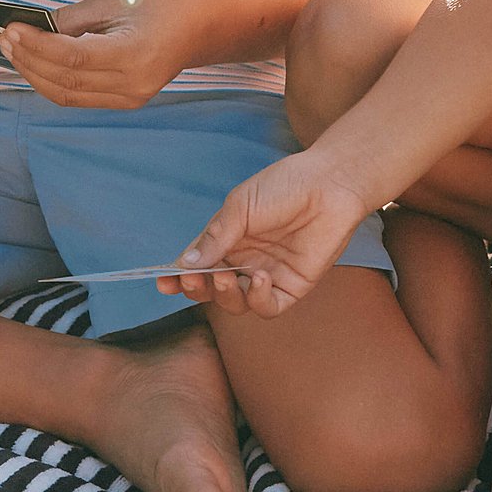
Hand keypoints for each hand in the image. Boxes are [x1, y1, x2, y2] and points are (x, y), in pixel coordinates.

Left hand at [0, 0, 197, 108]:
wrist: (202, 27)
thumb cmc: (164, 4)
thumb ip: (74, 17)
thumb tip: (34, 28)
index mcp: (134, 55)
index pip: (73, 58)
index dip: (38, 46)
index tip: (12, 29)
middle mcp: (132, 85)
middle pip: (66, 82)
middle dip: (29, 61)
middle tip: (5, 38)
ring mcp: (130, 98)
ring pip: (68, 96)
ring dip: (35, 75)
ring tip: (14, 51)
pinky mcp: (126, 101)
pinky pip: (79, 97)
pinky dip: (53, 82)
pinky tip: (36, 63)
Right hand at [155, 150, 376, 317]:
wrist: (329, 184)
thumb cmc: (284, 185)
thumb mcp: (241, 205)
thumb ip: (215, 237)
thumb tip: (184, 264)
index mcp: (228, 238)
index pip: (197, 263)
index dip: (179, 275)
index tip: (163, 282)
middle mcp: (245, 259)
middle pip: (212, 288)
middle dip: (198, 288)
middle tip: (193, 280)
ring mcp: (267, 274)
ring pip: (235, 302)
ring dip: (224, 295)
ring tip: (227, 276)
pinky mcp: (292, 286)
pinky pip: (267, 307)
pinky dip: (257, 300)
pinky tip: (258, 279)